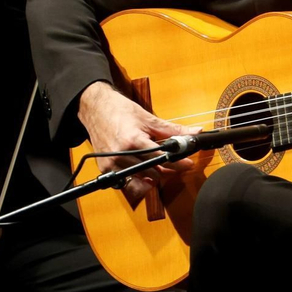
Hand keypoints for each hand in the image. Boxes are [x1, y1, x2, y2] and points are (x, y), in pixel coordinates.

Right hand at [78, 81, 195, 205]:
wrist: (95, 108)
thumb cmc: (120, 110)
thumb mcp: (148, 118)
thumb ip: (173, 129)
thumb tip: (195, 132)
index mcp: (133, 140)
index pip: (162, 158)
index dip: (178, 163)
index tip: (187, 164)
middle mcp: (121, 155)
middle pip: (153, 173)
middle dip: (167, 170)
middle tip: (174, 163)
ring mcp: (112, 164)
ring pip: (141, 181)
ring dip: (153, 176)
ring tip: (157, 166)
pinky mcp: (105, 169)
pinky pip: (126, 183)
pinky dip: (136, 179)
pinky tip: (142, 171)